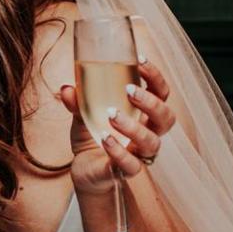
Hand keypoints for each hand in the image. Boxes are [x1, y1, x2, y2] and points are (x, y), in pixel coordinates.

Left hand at [59, 60, 175, 194]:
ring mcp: (138, 154)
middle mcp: (146, 133)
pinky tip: (104, 138)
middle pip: (166, 117)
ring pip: (151, 142)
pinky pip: (131, 165)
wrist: (84, 170)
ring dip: (133, 126)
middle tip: (129, 90)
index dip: (155, 76)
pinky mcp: (125, 172)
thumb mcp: (83, 114)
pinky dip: (118, 151)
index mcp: (142, 114)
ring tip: (111, 114)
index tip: (139, 59)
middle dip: (151, 102)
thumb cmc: (92, 136)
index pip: (160, 93)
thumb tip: (67, 88)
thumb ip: (77, 101)